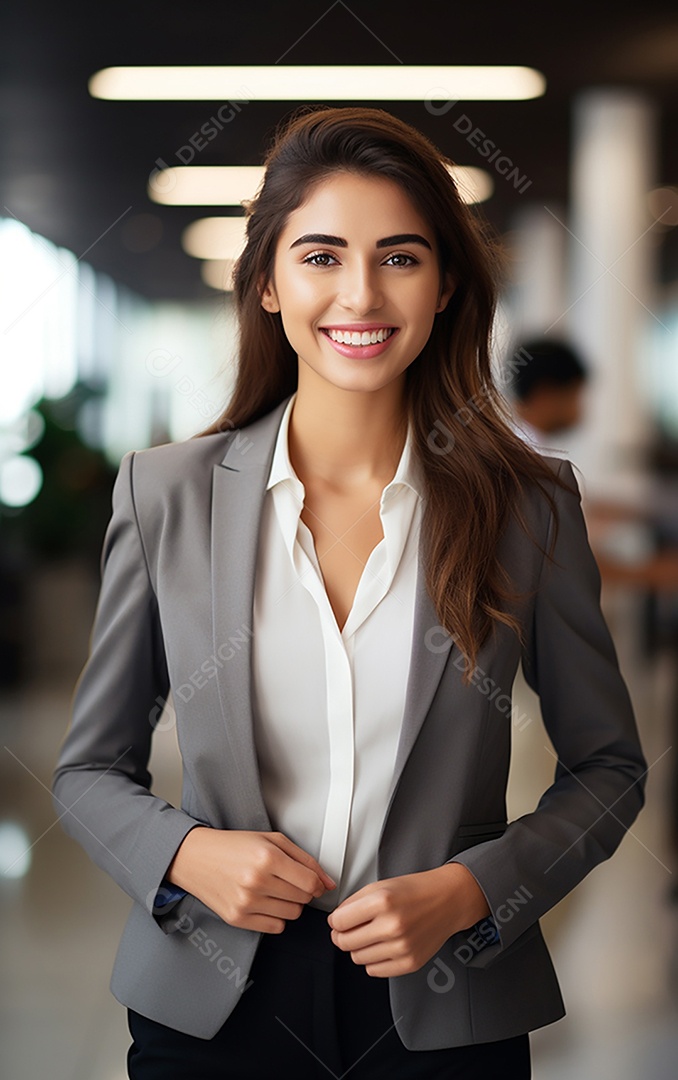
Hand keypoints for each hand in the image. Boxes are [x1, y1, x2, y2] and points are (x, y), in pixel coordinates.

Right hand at [166, 828, 335, 933]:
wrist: (196, 858)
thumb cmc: (233, 846)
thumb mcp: (272, 840)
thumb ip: (305, 860)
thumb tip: (329, 883)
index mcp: (267, 857)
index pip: (310, 883)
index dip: (317, 884)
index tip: (314, 882)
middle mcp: (257, 881)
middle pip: (303, 899)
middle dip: (302, 891)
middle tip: (287, 881)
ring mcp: (246, 902)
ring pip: (291, 914)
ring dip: (289, 904)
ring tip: (273, 889)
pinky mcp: (237, 918)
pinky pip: (275, 927)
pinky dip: (275, 916)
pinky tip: (264, 901)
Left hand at [327, 863, 489, 976]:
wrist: (448, 900)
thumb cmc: (416, 890)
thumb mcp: (381, 885)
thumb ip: (354, 902)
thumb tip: (335, 920)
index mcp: (383, 901)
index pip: (339, 922)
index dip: (335, 921)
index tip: (337, 920)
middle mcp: (392, 926)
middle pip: (345, 942)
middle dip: (342, 935)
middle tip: (350, 929)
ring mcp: (401, 947)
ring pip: (357, 958)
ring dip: (358, 948)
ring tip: (371, 934)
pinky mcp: (409, 963)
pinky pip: (375, 970)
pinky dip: (373, 960)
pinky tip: (382, 946)